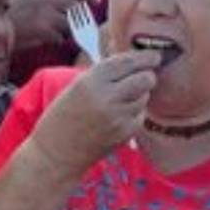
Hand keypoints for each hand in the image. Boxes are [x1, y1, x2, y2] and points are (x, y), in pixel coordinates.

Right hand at [8, 0, 99, 49]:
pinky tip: (49, 39)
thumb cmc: (12, 12)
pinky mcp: (44, 29)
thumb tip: (76, 3)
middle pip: (75, 5)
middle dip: (81, 16)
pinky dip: (58, 39)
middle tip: (82, 24)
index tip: (96, 0)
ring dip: (69, 30)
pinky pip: (60, 36)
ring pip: (70, 22)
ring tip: (59, 31)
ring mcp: (45, 11)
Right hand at [29, 50, 160, 181]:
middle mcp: (106, 98)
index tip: (154, 56)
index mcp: (90, 81)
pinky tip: (119, 115)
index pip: (127, 62)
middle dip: (147, 75)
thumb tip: (133, 62)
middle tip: (144, 76)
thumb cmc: (62, 117)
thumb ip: (103, 74)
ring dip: (139, 95)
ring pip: (145, 97)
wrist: (56, 153)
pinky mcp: (124, 134)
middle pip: (145, 79)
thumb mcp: (76, 87)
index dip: (144, 57)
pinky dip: (135, 113)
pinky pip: (140, 116)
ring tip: (122, 99)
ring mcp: (117, 117)